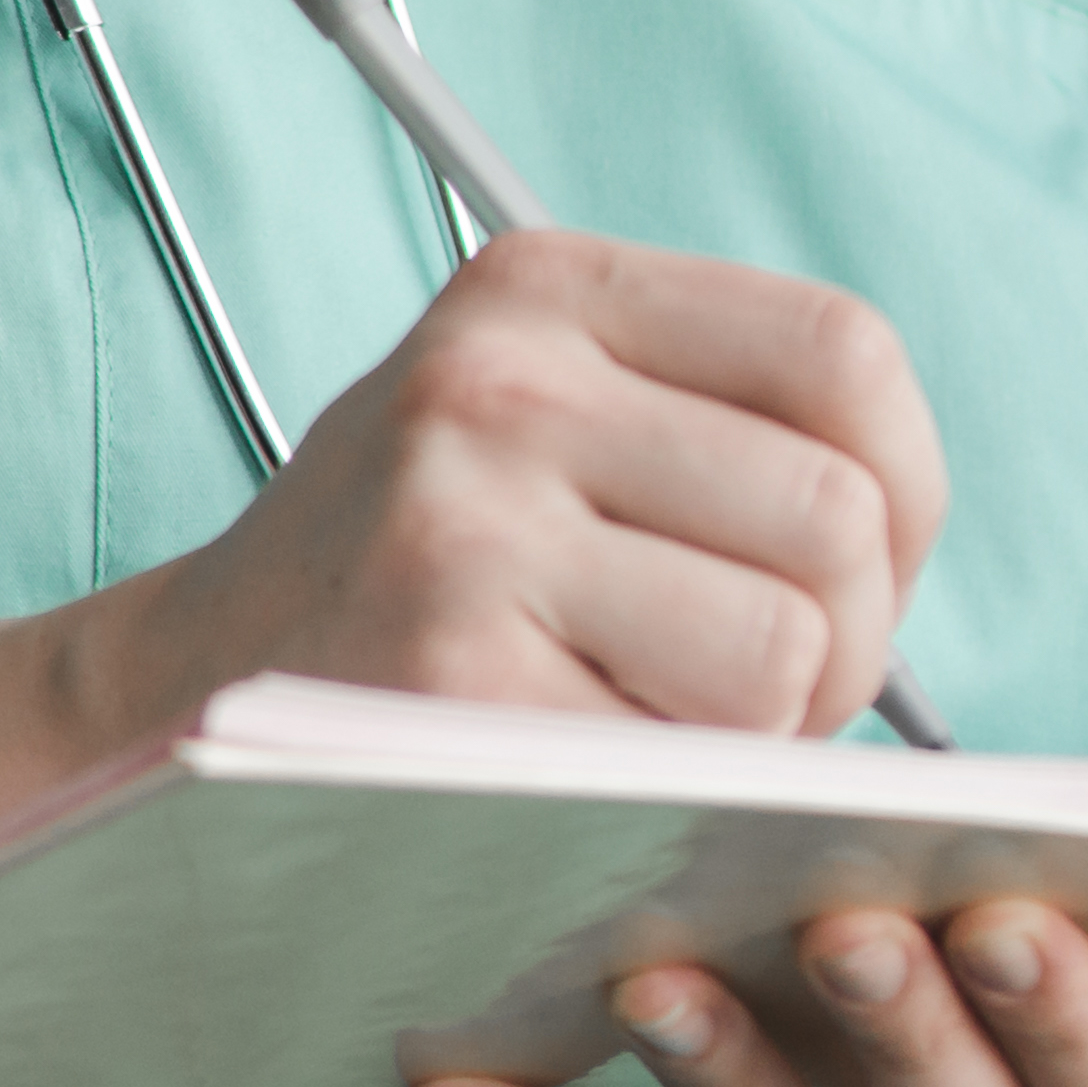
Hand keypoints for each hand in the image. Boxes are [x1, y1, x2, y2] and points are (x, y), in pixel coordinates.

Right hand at [122, 230, 947, 739]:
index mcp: (539, 287)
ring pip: (787, 651)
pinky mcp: (452, 680)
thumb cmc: (413, 574)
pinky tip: (585, 774)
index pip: (845, 354)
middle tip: (750, 690)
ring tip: (659, 723)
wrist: (183, 697)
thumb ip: (710, 420)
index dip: (901, 486)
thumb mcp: (531, 417)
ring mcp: (464, 526)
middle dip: (846, 644)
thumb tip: (904, 535)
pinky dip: (675, 800)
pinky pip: (689, 762)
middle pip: (836, 519)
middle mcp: (496, 381)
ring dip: (763, 732)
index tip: (849, 567)